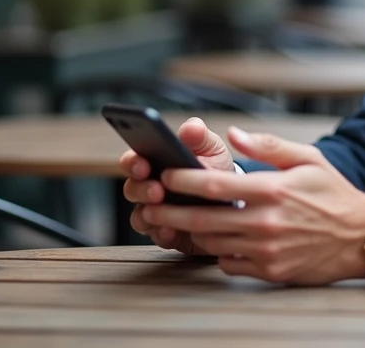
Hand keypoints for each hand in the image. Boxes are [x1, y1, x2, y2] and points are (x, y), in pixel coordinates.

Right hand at [119, 117, 233, 253]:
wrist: (233, 198)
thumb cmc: (215, 167)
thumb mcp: (211, 147)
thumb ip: (199, 136)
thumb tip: (191, 127)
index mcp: (154, 162)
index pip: (133, 160)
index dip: (133, 162)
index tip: (143, 164)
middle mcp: (149, 188)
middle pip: (132, 189)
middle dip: (141, 189)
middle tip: (157, 190)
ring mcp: (155, 212)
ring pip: (139, 216)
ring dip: (148, 214)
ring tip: (165, 211)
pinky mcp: (166, 233)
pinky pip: (156, 236)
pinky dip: (162, 233)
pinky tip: (171, 230)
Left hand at [143, 127, 364, 284]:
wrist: (363, 237)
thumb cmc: (333, 193)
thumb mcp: (308, 158)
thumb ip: (268, 145)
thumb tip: (233, 133)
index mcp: (273, 190)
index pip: (214, 185)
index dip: (183, 180)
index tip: (165, 174)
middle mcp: (266, 223)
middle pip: (203, 219)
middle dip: (171, 210)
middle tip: (151, 203)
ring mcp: (267, 251)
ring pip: (212, 243)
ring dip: (192, 231)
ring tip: (179, 219)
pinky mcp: (270, 272)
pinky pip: (228, 264)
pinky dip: (218, 252)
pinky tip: (218, 240)